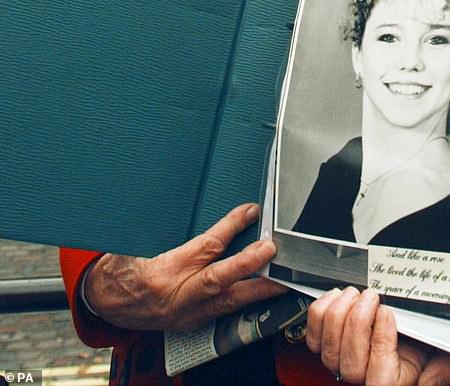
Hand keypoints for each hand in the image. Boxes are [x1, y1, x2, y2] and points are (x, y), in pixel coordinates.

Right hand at [84, 202, 284, 331]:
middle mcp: (176, 295)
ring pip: (227, 304)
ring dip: (258, 290)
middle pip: (219, 281)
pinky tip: (264, 293)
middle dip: (249, 266)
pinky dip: (245, 303)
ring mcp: (185, 314)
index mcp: (161, 270)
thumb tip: (182, 188)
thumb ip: (160, 222)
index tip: (251, 210)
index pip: (204, 247)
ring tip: (283, 278)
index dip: (230, 227)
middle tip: (272, 250)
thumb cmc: (119, 266)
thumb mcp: (133, 240)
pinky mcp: (191, 323)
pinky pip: (223, 314)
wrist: (104, 302)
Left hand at [306, 287, 449, 385]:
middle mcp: (365, 376)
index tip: (388, 312)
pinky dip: (321, 312)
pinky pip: (312, 336)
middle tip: (372, 296)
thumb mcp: (448, 352)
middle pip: (350, 364)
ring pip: (328, 349)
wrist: (408, 319)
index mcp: (394, 381)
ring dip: (340, 313)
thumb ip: (445, 368)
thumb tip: (427, 379)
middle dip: (358, 322)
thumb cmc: (426, 336)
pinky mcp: (326, 344)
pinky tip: (337, 298)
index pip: (381, 377)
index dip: (381, 341)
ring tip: (356, 293)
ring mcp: (343, 361)